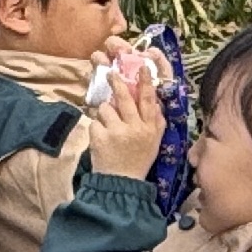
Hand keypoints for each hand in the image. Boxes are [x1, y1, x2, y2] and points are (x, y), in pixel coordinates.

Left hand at [86, 61, 165, 181]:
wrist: (122, 183)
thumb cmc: (138, 160)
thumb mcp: (154, 142)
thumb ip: (157, 122)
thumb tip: (156, 101)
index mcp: (150, 128)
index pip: (149, 100)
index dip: (145, 82)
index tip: (141, 68)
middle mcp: (135, 128)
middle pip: (125, 98)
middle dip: (117, 83)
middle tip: (111, 74)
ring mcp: (117, 132)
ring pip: (106, 108)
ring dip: (104, 114)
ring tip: (108, 127)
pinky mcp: (100, 137)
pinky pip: (95, 122)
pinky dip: (96, 128)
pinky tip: (101, 139)